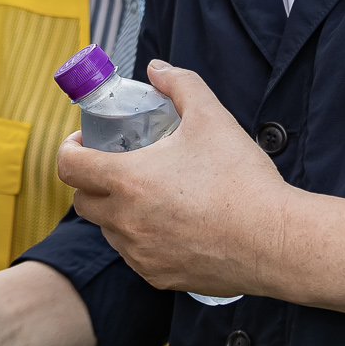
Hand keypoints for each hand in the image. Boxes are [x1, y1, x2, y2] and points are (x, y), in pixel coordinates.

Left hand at [58, 60, 293, 298]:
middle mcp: (125, 221)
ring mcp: (140, 253)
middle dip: (90, 182)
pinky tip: (167, 226)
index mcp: (128, 180)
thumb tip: (158, 68)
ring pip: (108, 231)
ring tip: (145, 195)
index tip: (82, 143)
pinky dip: (141, 239)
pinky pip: (134, 256)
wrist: (275, 240)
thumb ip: (180, 85)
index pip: (69, 166)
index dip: (69, 150)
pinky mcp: (159, 277)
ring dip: (116, 212)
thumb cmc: (242, 179)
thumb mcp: (211, 117)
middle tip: (114, 166)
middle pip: (82, 201)